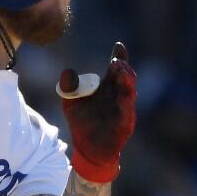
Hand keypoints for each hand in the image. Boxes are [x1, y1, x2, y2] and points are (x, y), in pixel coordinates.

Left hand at [57, 42, 137, 182]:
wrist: (86, 149)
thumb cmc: (82, 123)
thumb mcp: (70, 103)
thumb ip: (68, 87)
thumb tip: (67, 71)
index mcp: (107, 87)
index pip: (116, 69)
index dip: (120, 57)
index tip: (119, 46)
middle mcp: (117, 96)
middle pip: (126, 78)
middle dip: (124, 68)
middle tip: (118, 60)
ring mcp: (123, 110)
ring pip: (129, 93)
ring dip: (127, 83)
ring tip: (123, 73)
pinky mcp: (124, 125)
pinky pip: (127, 114)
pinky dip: (126, 106)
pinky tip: (123, 99)